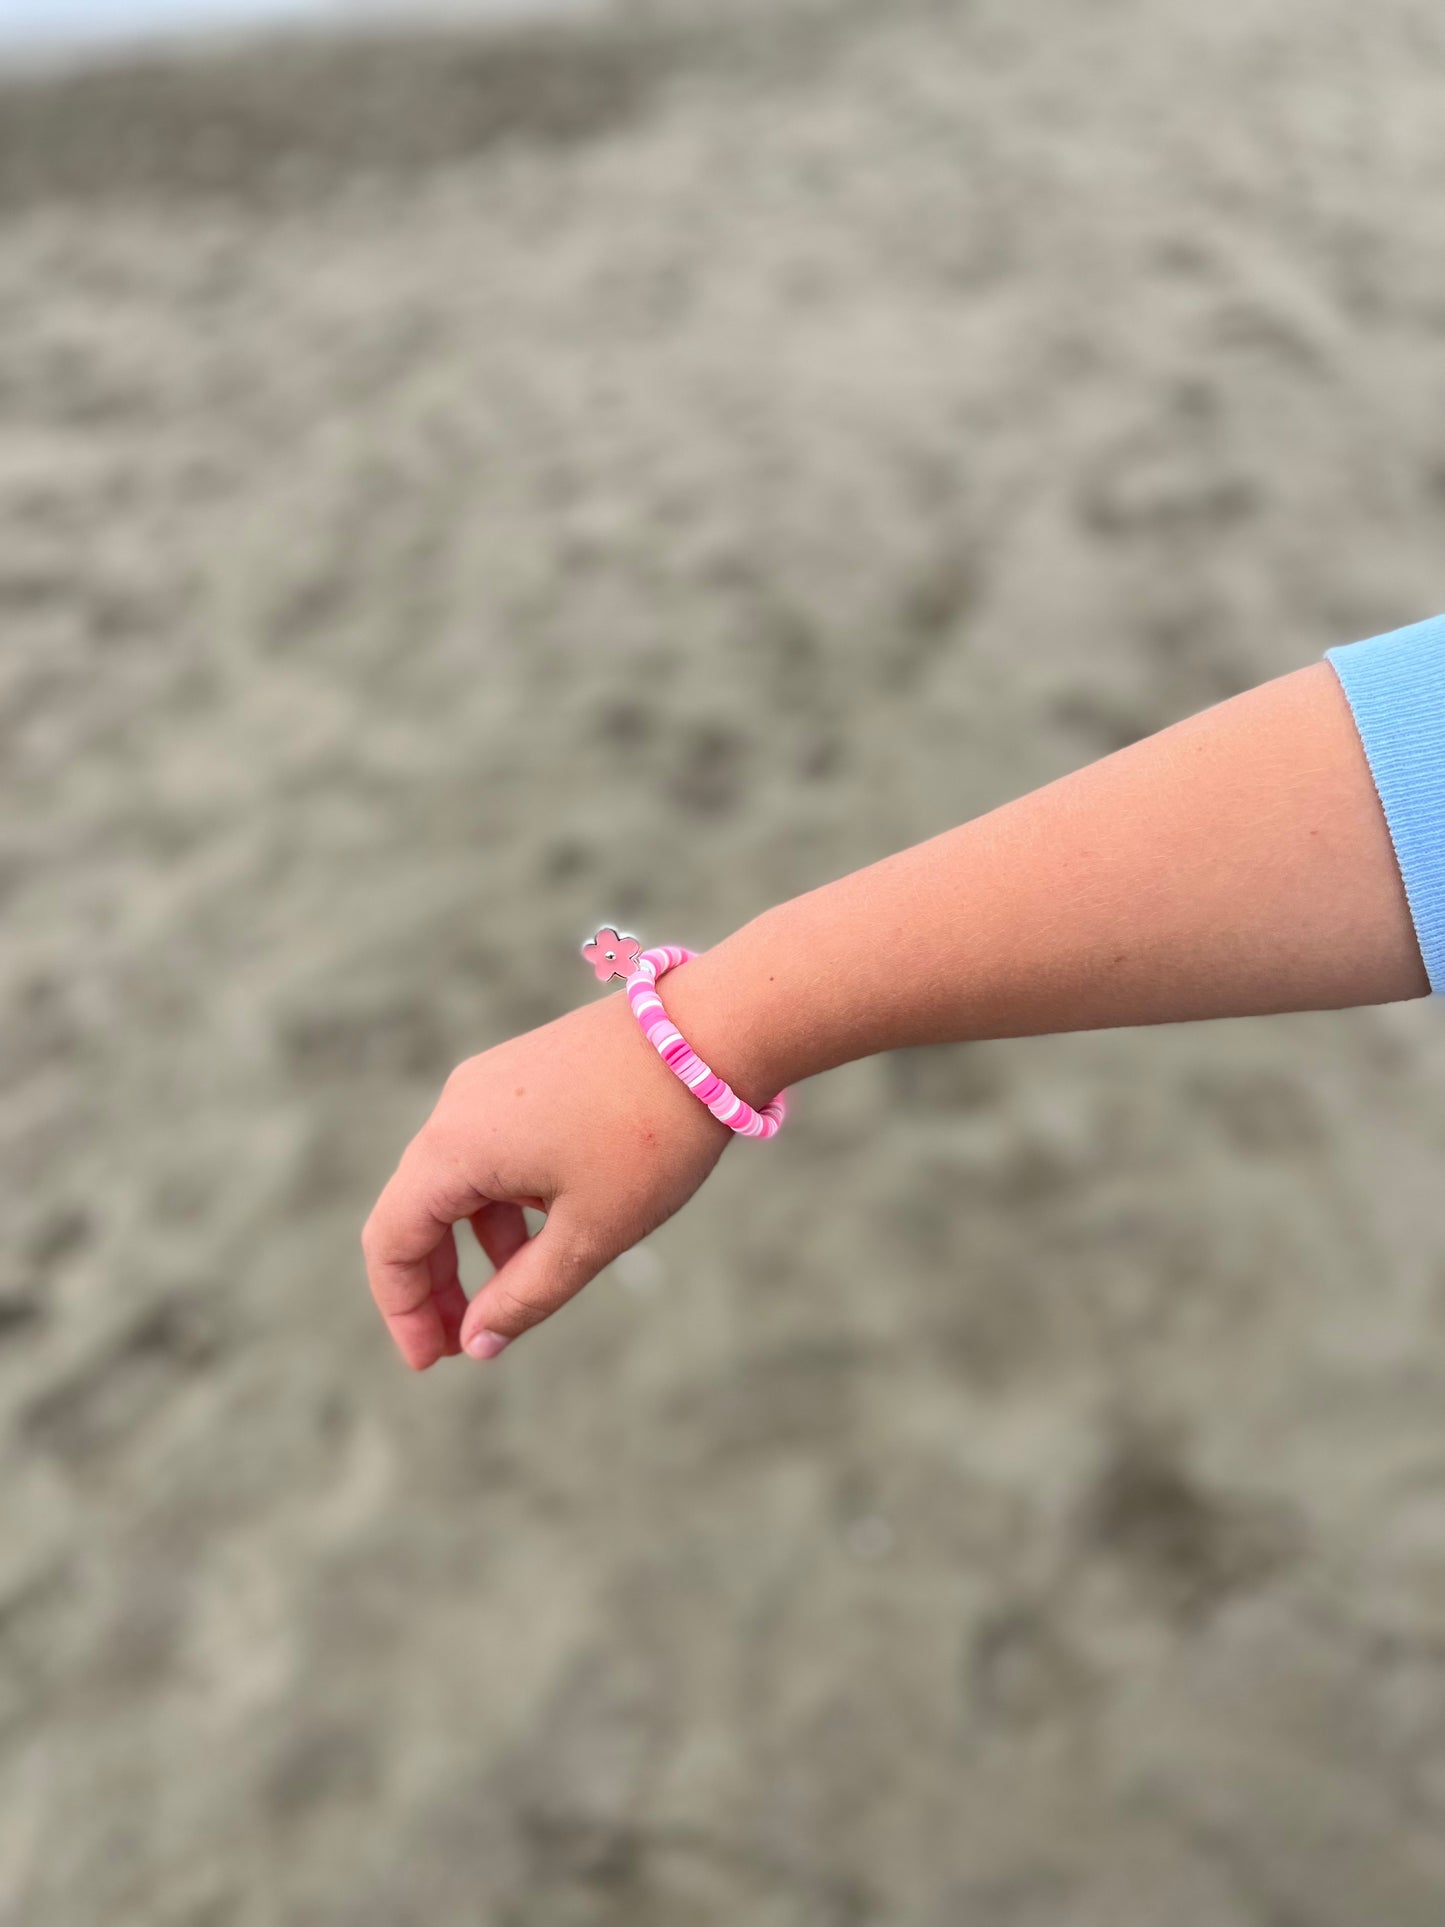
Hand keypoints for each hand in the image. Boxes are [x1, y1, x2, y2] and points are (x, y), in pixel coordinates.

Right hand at [360, 985, 734, 1368]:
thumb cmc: (651, 1134)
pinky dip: (504, 1202)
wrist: (710, 1031)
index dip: (402, 1311)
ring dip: (474, 1246)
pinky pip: (492, 1150)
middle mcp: (457, 1107)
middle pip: (416, 1211)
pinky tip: (548, 1231)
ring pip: (458, 1181)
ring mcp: (489, 1083)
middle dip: (435, 1285)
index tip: (431, 1362)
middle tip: (464, 1344)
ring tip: (515, 1295)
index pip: (391, 1241)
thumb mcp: (592, 1233)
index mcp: (455, 1146)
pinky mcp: (524, 1073)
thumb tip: (477, 1342)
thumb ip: (526, 1295)